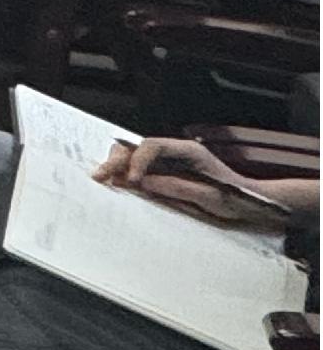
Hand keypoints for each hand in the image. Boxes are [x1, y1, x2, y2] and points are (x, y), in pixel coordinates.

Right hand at [97, 136, 289, 227]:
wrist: (249, 204)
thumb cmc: (235, 198)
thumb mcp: (209, 196)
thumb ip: (177, 187)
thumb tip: (144, 183)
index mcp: (189, 151)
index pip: (153, 146)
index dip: (137, 161)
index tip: (131, 180)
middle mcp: (176, 152)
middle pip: (137, 147)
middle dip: (117, 160)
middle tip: (101, 177)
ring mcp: (169, 162)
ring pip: (133, 156)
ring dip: (116, 166)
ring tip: (103, 180)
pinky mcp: (164, 174)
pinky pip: (139, 170)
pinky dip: (123, 175)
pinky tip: (113, 183)